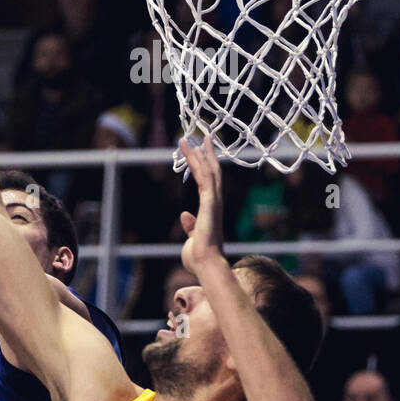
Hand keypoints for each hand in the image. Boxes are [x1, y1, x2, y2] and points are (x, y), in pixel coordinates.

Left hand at [178, 135, 225, 271]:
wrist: (206, 264)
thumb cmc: (199, 257)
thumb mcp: (193, 237)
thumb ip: (190, 225)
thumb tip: (184, 214)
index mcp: (211, 209)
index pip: (209, 182)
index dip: (205, 164)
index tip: (200, 151)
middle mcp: (215, 202)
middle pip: (212, 171)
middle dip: (206, 153)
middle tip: (201, 136)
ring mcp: (214, 201)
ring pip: (208, 170)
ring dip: (199, 153)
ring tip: (190, 139)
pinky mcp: (210, 202)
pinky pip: (206, 177)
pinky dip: (201, 162)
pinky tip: (195, 151)